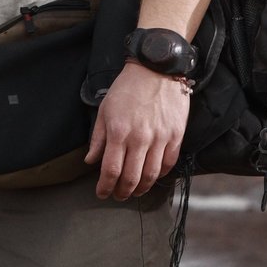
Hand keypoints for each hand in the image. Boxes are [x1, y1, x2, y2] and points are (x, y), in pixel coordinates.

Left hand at [86, 61, 189, 199]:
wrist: (156, 70)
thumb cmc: (126, 88)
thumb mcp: (104, 110)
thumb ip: (98, 139)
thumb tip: (90, 161)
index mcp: (118, 132)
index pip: (111, 170)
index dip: (105, 186)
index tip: (101, 193)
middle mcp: (140, 139)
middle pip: (132, 177)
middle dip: (123, 192)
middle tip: (117, 196)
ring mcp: (161, 139)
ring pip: (152, 175)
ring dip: (142, 188)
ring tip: (134, 192)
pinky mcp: (176, 136)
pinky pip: (169, 164)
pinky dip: (160, 175)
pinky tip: (152, 177)